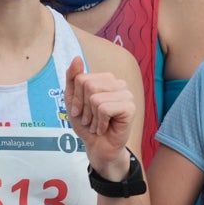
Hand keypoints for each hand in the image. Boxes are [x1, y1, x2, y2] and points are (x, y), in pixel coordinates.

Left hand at [64, 58, 133, 176]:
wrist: (97, 146)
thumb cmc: (87, 123)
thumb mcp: (72, 100)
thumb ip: (72, 78)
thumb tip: (77, 58)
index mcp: (106, 79)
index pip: (81, 78)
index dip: (76, 98)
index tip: (81, 111)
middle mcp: (118, 83)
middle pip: (88, 86)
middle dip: (83, 107)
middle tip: (90, 119)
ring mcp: (126, 95)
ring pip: (95, 98)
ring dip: (92, 117)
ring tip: (98, 124)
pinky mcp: (130, 108)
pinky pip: (104, 108)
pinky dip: (100, 122)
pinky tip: (105, 128)